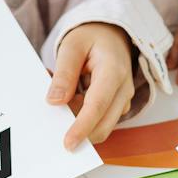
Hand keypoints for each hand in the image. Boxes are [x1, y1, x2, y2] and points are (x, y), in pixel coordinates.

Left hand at [48, 22, 134, 149]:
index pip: (97, 106)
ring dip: (78, 119)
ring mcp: (124, 99)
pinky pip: (100, 120)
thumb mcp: (72, 46)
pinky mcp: (118, 106)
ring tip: (62, 93)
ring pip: (101, 125)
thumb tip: (55, 101)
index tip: (68, 143)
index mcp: (113, 71)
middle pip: (103, 124)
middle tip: (53, 113)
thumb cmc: (91, 38)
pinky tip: (70, 97)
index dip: (82, 127)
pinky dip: (82, 115)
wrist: (111, 35)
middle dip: (79, 130)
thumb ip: (64, 73)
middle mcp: (124, 89)